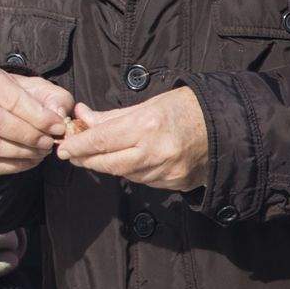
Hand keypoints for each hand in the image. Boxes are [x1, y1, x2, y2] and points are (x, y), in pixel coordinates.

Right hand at [0, 63, 76, 175]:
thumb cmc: (18, 96)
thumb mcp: (40, 89)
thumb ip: (55, 99)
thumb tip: (59, 117)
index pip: (11, 100)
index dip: (38, 117)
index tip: (58, 127)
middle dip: (28, 136)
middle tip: (49, 142)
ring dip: (22, 153)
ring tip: (41, 151)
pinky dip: (13, 166)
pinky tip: (29, 160)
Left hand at [56, 87, 209, 190]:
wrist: (225, 128)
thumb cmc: (187, 109)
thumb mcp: (148, 104)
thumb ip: (112, 116)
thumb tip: (82, 117)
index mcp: (147, 126)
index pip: (101, 140)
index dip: (78, 146)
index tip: (63, 148)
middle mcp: (155, 152)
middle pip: (107, 163)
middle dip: (86, 159)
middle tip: (72, 155)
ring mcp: (165, 172)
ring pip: (123, 174)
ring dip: (107, 165)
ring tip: (101, 154)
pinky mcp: (173, 184)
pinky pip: (142, 180)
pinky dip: (131, 171)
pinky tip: (131, 160)